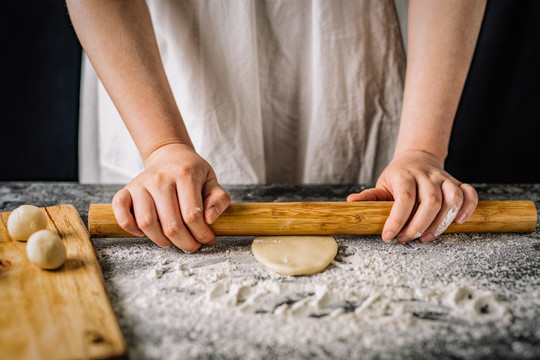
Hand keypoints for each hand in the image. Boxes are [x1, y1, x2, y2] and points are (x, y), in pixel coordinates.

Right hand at [112, 143, 230, 251]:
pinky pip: (122, 213)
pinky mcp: (126, 189)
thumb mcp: (212, 181)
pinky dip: (131, 228)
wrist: (169, 155)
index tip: (208, 240)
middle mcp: (160, 178)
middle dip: (185, 242)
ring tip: (173, 241)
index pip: (192, 215)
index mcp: (185, 174)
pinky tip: (145, 232)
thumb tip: (209, 220)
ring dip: (161, 240)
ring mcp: (141, 183)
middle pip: (171, 224)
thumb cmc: (192, 171)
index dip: (202, 234)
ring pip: (147, 223)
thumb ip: (219, 200)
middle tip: (192, 246)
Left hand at [347, 150, 477, 242]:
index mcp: (404, 176)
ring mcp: (444, 179)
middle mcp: (426, 176)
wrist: (418, 157)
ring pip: (452, 199)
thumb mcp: (382, 184)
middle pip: (431, 202)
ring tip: (427, 237)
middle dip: (419, 225)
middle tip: (408, 239)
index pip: (404, 199)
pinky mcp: (457, 183)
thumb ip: (370, 196)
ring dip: (442, 222)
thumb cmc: (398, 177)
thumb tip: (351, 202)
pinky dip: (468, 207)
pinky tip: (458, 222)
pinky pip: (470, 194)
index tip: (389, 237)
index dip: (397, 220)